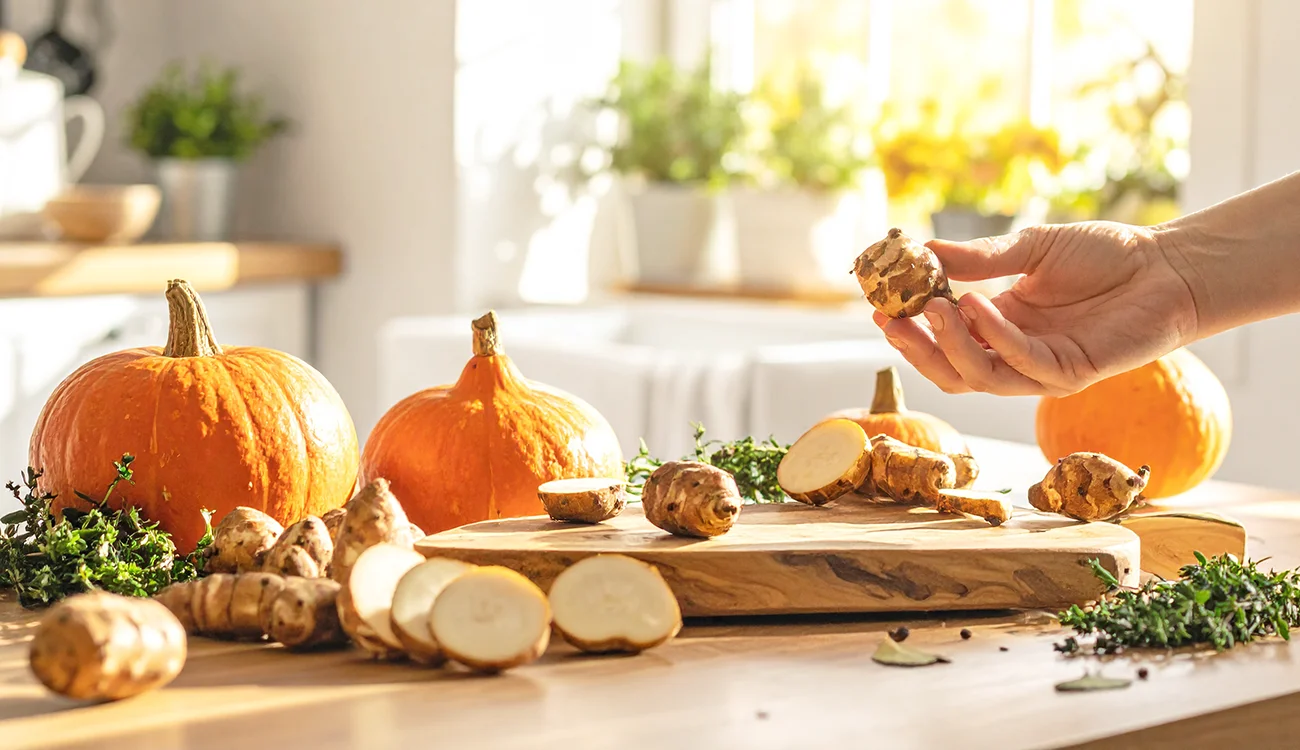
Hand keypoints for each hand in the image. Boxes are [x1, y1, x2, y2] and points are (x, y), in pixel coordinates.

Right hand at [874, 221, 1197, 396]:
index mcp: (999, 327)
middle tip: (889, 319)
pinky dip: (994, 336)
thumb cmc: (1104, 255)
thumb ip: (979, 258)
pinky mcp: (1069, 374)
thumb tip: (921, 250)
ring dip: (949, 346)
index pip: (942, 341)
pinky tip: (978, 304)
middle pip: (950, 371)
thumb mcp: (1030, 248)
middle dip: (916, 348)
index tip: (877, 303)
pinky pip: (1021, 363)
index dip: (909, 329)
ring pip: (978, 377)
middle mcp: (1013, 354)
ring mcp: (1040, 369)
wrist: (1166, 266)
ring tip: (932, 307)